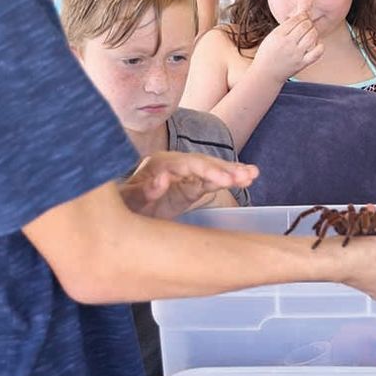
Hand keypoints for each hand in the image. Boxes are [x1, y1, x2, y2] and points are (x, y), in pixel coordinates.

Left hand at [120, 151, 257, 218]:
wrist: (123, 211)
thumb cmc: (123, 205)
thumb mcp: (129, 201)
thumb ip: (143, 191)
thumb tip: (162, 179)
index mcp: (158, 165)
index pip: (184, 165)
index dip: (203, 171)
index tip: (220, 180)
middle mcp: (174, 164)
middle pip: (201, 164)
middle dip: (222, 170)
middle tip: (242, 177)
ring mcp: (185, 174)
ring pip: (211, 169)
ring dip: (231, 171)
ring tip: (252, 174)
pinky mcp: (193, 185)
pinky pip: (214, 180)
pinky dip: (230, 178)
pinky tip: (248, 177)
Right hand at [254, 11, 323, 81]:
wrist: (265, 74)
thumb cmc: (268, 53)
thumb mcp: (271, 36)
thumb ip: (285, 27)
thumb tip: (300, 15)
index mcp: (278, 35)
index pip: (296, 19)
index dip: (302, 15)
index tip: (303, 16)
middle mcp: (287, 44)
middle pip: (306, 25)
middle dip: (308, 22)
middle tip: (307, 25)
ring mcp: (296, 54)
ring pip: (312, 35)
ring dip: (314, 32)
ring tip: (310, 33)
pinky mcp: (302, 64)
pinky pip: (317, 52)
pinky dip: (320, 45)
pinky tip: (316, 44)